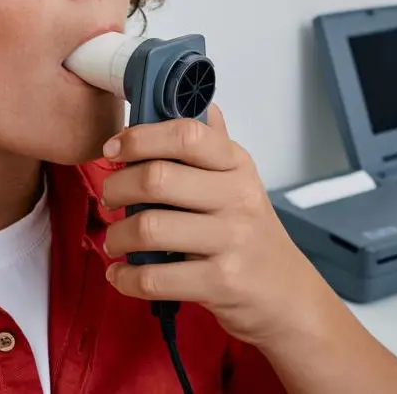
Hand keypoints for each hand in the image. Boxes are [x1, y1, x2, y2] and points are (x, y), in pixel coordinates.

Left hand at [99, 104, 334, 346]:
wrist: (286, 293)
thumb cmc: (253, 235)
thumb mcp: (240, 182)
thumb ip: (214, 146)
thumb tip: (202, 102)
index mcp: (237, 166)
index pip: (186, 134)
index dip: (140, 137)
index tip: (113, 149)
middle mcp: (237, 198)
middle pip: (157, 179)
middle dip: (116, 188)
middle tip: (110, 198)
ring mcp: (230, 241)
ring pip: (149, 229)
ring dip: (118, 236)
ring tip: (116, 240)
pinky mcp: (220, 283)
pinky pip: (155, 278)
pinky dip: (126, 278)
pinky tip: (122, 274)